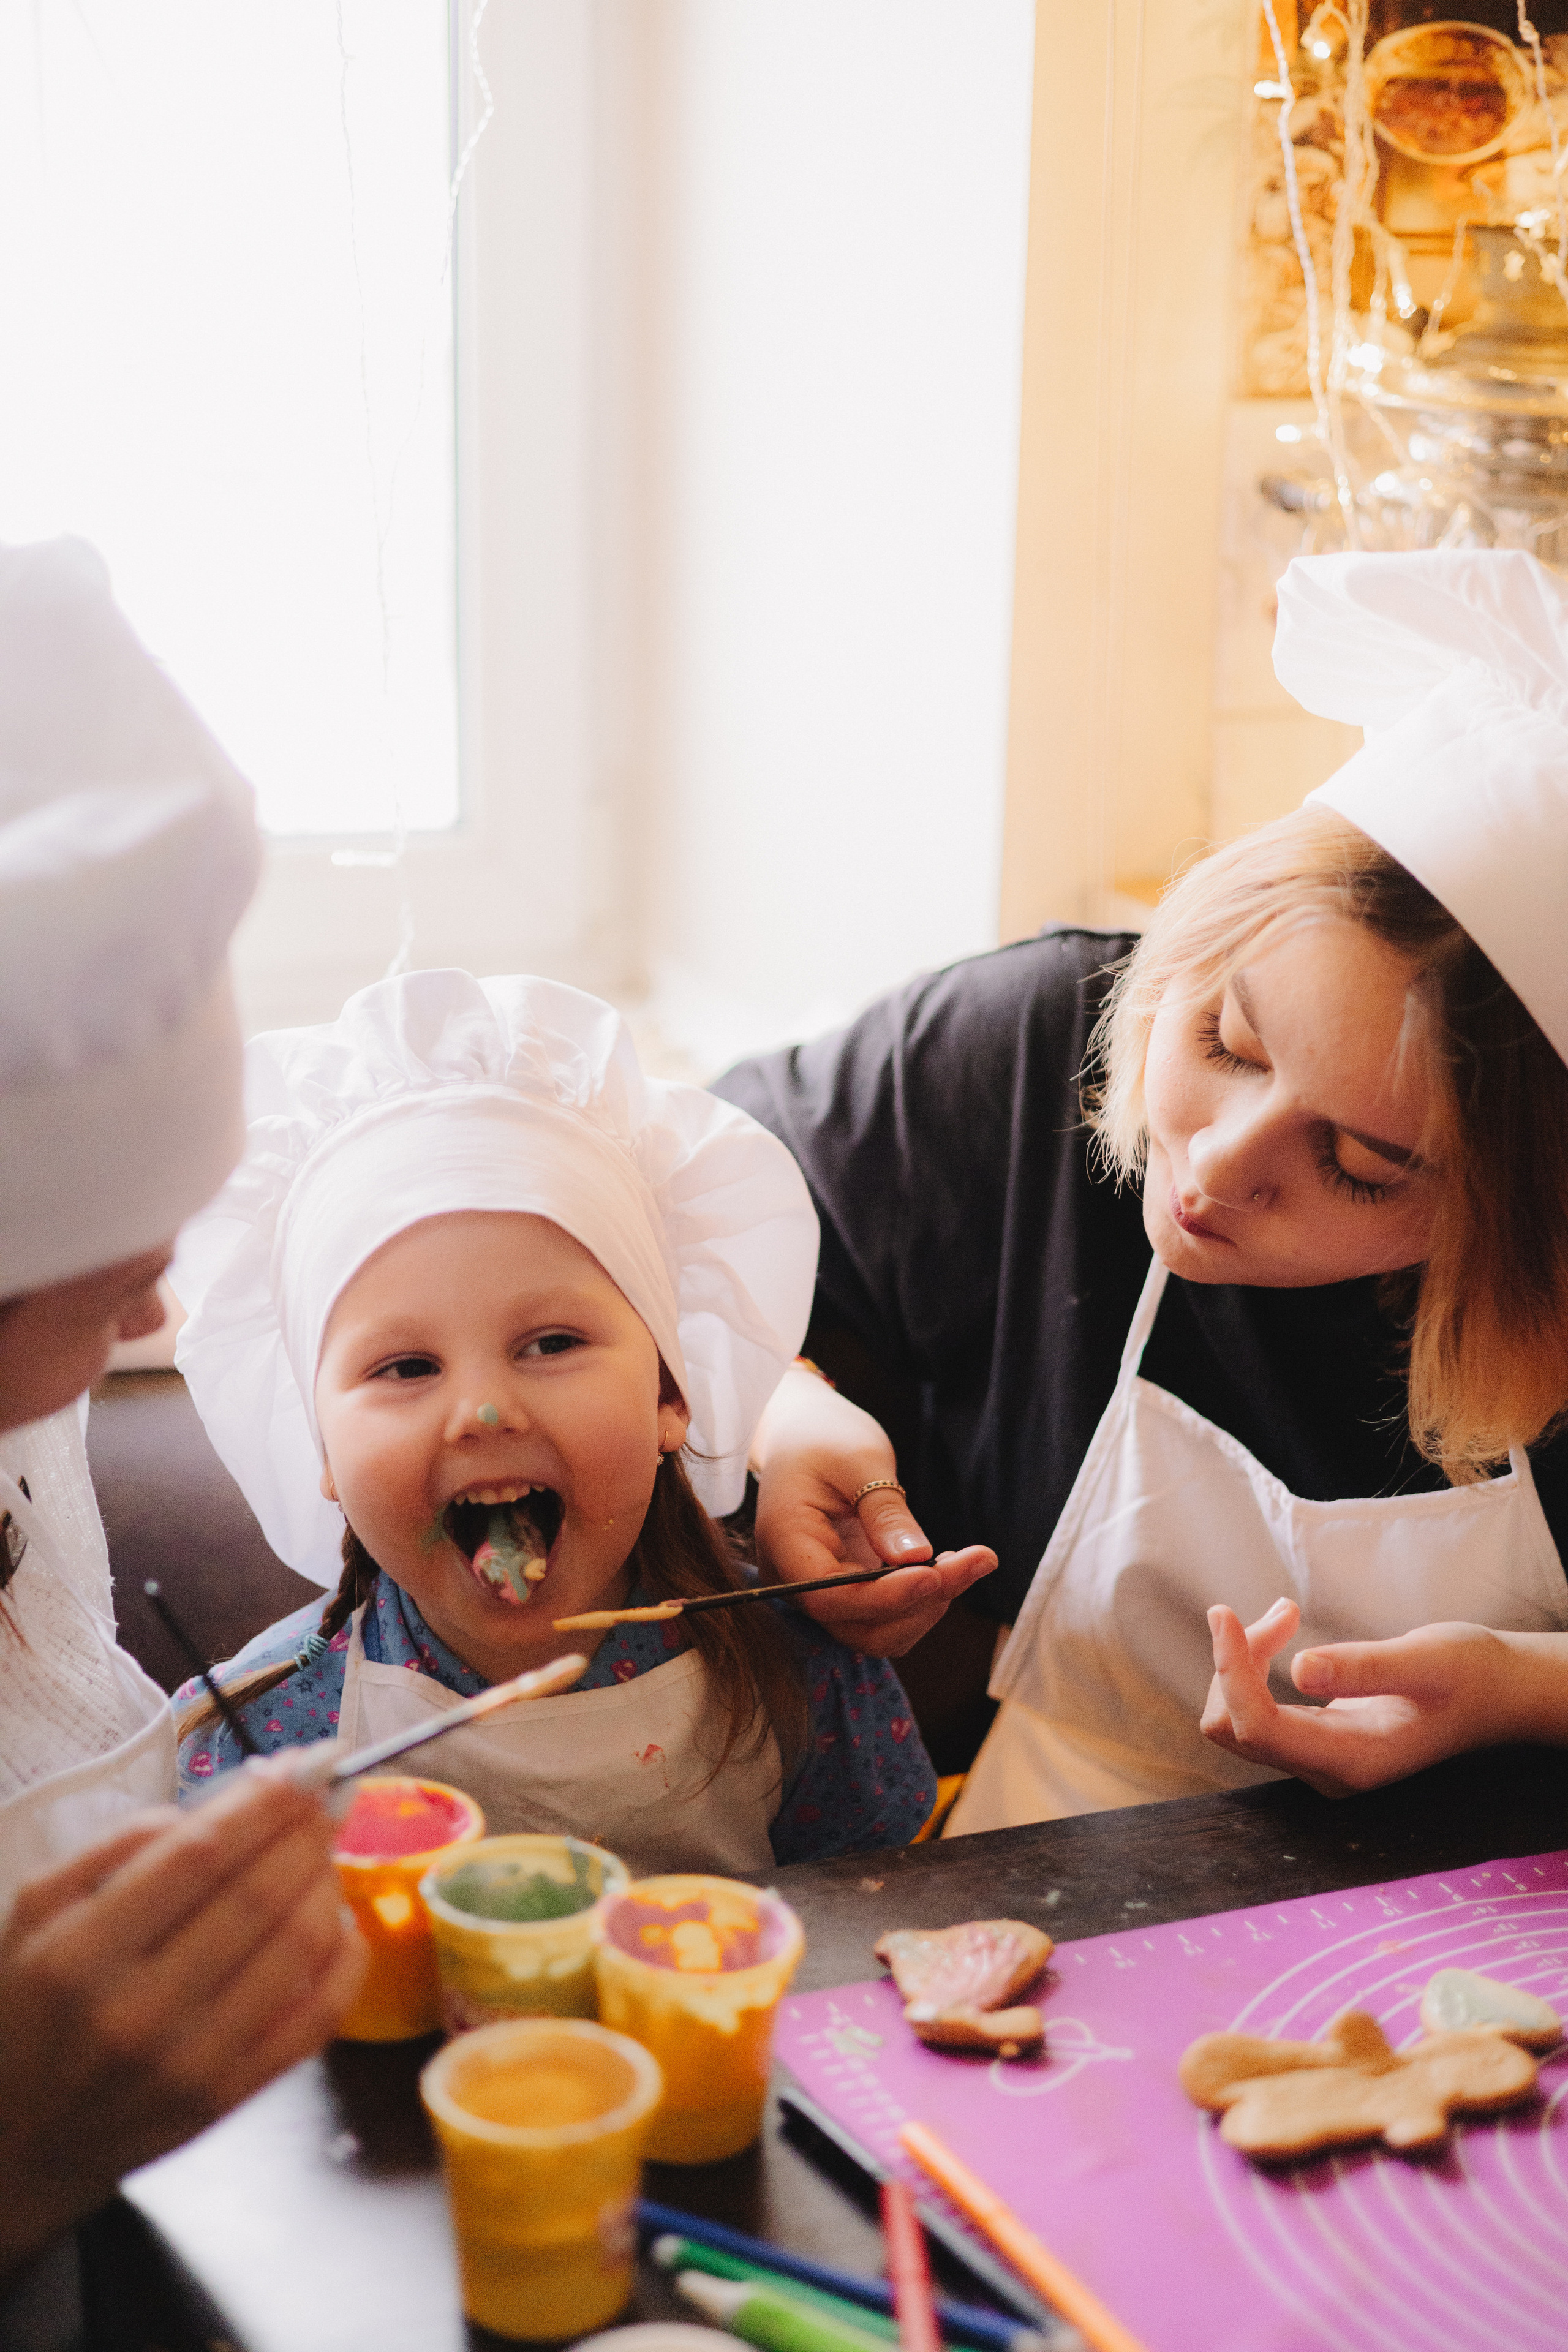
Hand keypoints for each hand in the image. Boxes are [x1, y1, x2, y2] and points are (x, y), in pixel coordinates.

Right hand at [0, 1760, 365, 2277]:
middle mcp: (138, 2010)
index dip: (265, 1801)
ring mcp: (191, 2063)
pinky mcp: (229, 2101)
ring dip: (327, 1881)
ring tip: (326, 1848)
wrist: (12, 2143)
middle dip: (307, 1830)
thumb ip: (114, 1847)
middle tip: (329, 1793)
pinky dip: (345, 1958)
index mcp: (81, 1953)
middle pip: (259, 1895)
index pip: (201, 1855)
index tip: (305, 1762)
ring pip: (298, 1948)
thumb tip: (208, 1812)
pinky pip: (317, 2018)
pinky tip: (339, 1919)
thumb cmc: (25, 2009)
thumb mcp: (35, 1912)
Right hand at [749, 1365, 996, 1655]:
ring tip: (965, 1561)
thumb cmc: (825, 1437)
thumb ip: (883, 1511)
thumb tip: (916, 1558)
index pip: (830, 1596)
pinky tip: (946, 1566)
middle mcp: (795, 1580)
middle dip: (919, 1605)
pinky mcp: (848, 1590)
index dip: (886, 1597)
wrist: (805, 1434)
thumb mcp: (859, 1460)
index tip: (936, 1573)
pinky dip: (921, 1601)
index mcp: (785, 1543)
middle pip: (858, 1626)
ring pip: (877, 1632)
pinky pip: (885, 1616)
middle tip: (973, 1561)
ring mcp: (822, 1590)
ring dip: (927, 1608)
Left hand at [1200, 1599, 1553, 1797]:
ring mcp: (1318, 1759)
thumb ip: (1365, 1668)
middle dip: (1238, 1662)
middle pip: (1234, 1725)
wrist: (1495, 1693)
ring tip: (1287, 1613)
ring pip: (1238, 1716)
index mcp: (1353, 1760)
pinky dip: (1255, 1664)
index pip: (1258, 1726)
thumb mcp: (1426, 1660)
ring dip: (1245, 1659)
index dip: (1230, 1669)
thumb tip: (1299, 1669)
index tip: (1222, 1612)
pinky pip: (1256, 1708)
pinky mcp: (1314, 1739)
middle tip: (1285, 1611)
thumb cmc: (1469, 1673)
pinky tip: (1286, 1628)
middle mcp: (1327, 1770)